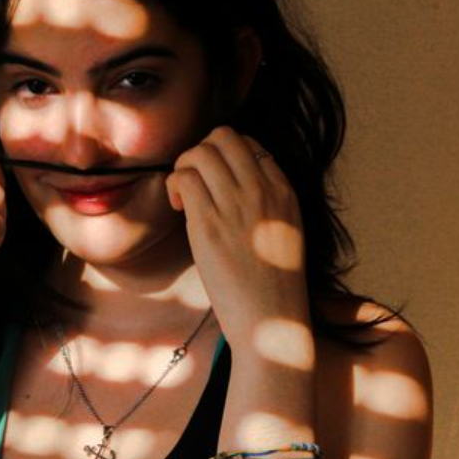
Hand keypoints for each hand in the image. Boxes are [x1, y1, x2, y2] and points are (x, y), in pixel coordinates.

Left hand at [165, 126, 308, 344]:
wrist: (274, 322)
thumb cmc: (274, 285)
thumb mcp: (285, 232)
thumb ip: (265, 203)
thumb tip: (230, 184)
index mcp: (285, 191)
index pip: (250, 143)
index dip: (224, 157)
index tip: (216, 184)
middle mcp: (263, 191)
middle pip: (223, 136)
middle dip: (201, 152)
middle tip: (195, 184)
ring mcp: (236, 205)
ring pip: (200, 152)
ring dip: (184, 168)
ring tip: (184, 199)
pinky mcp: (209, 224)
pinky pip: (183, 178)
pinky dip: (174, 186)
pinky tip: (179, 209)